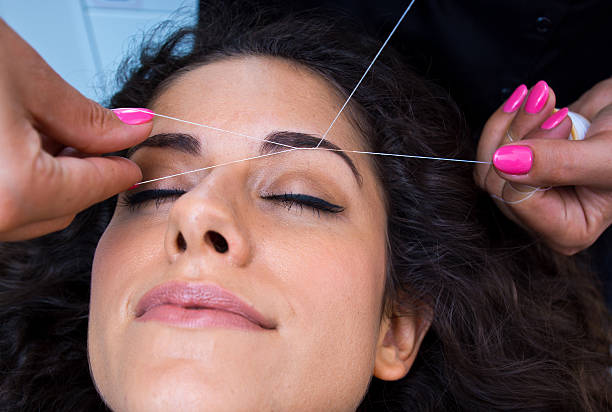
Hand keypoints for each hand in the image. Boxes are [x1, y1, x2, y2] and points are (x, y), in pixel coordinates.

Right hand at [0, 19, 152, 240]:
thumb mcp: (26, 80)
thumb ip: (87, 120)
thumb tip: (131, 133)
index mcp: (14, 190)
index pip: (93, 188)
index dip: (120, 170)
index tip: (133, 161)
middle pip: (62, 209)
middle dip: (85, 176)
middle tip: (96, 138)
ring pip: (28, 213)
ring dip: (50, 181)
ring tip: (48, 134)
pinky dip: (17, 184)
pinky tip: (16, 147)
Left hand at [474, 78, 611, 254]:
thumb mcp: (606, 157)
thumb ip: (558, 163)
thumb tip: (504, 162)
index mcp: (567, 231)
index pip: (518, 200)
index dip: (531, 156)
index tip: (561, 122)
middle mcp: (541, 216)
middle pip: (496, 182)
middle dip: (518, 133)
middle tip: (548, 101)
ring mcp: (527, 190)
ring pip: (489, 161)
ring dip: (513, 121)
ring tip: (544, 96)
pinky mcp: (517, 165)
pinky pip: (492, 144)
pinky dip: (510, 117)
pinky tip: (535, 101)